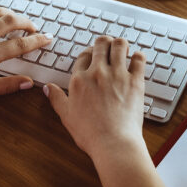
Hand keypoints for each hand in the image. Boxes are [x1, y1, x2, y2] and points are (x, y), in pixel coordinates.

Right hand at [44, 35, 146, 161]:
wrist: (113, 143)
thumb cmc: (90, 133)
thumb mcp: (67, 116)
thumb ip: (57, 99)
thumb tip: (47, 88)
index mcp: (80, 80)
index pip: (83, 56)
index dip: (88, 53)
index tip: (92, 55)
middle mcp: (98, 73)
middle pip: (101, 44)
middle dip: (104, 42)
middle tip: (107, 46)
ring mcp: (118, 75)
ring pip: (119, 45)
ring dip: (120, 44)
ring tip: (122, 48)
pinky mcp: (135, 81)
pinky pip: (139, 59)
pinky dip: (138, 56)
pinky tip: (136, 59)